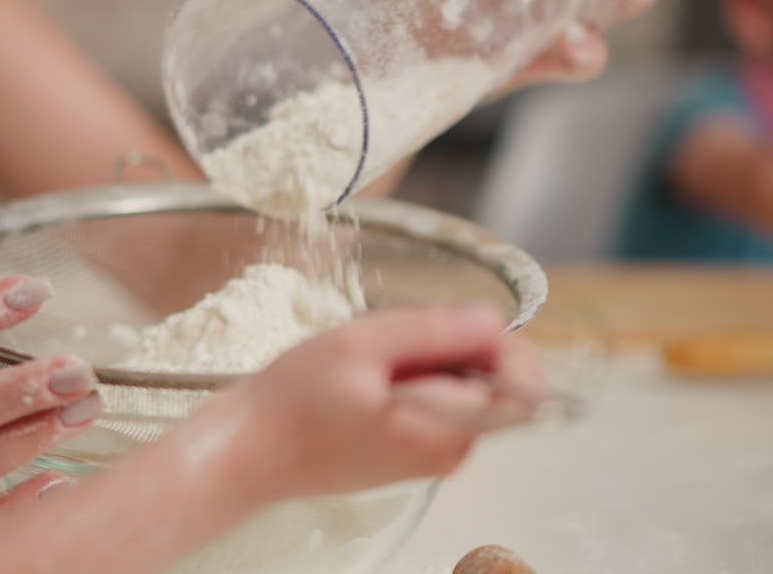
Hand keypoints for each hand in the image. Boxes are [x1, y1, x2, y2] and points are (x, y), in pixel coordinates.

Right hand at [216, 305, 542, 501]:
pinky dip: (410, 376)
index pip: (525, 384)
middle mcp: (450, 451)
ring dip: (427, 359)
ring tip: (372, 361)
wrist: (247, 451)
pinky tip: (366, 378)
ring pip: (461, 386)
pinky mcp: (412, 450)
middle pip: (494, 380)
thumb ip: (432, 331)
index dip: (499, 340)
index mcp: (446, 432)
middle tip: (394, 341)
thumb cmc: (292, 403)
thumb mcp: (359, 345)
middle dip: (455, 345)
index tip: (450, 322)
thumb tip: (493, 319)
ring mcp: (432, 454)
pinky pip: (435, 401)